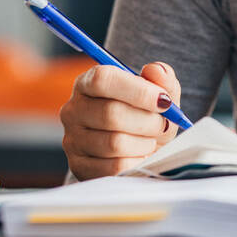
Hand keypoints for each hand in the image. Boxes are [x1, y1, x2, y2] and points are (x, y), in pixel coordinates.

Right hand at [59, 62, 182, 180]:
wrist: (139, 148)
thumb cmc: (147, 114)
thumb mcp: (160, 93)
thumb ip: (162, 77)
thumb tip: (155, 70)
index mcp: (88, 83)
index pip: (103, 79)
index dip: (137, 90)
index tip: (164, 100)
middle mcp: (74, 110)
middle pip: (110, 113)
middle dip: (148, 121)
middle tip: (163, 124)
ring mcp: (72, 140)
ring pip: (114, 143)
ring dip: (144, 142)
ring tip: (151, 139)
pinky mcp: (79, 166)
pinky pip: (114, 167)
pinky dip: (136, 161)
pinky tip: (141, 155)